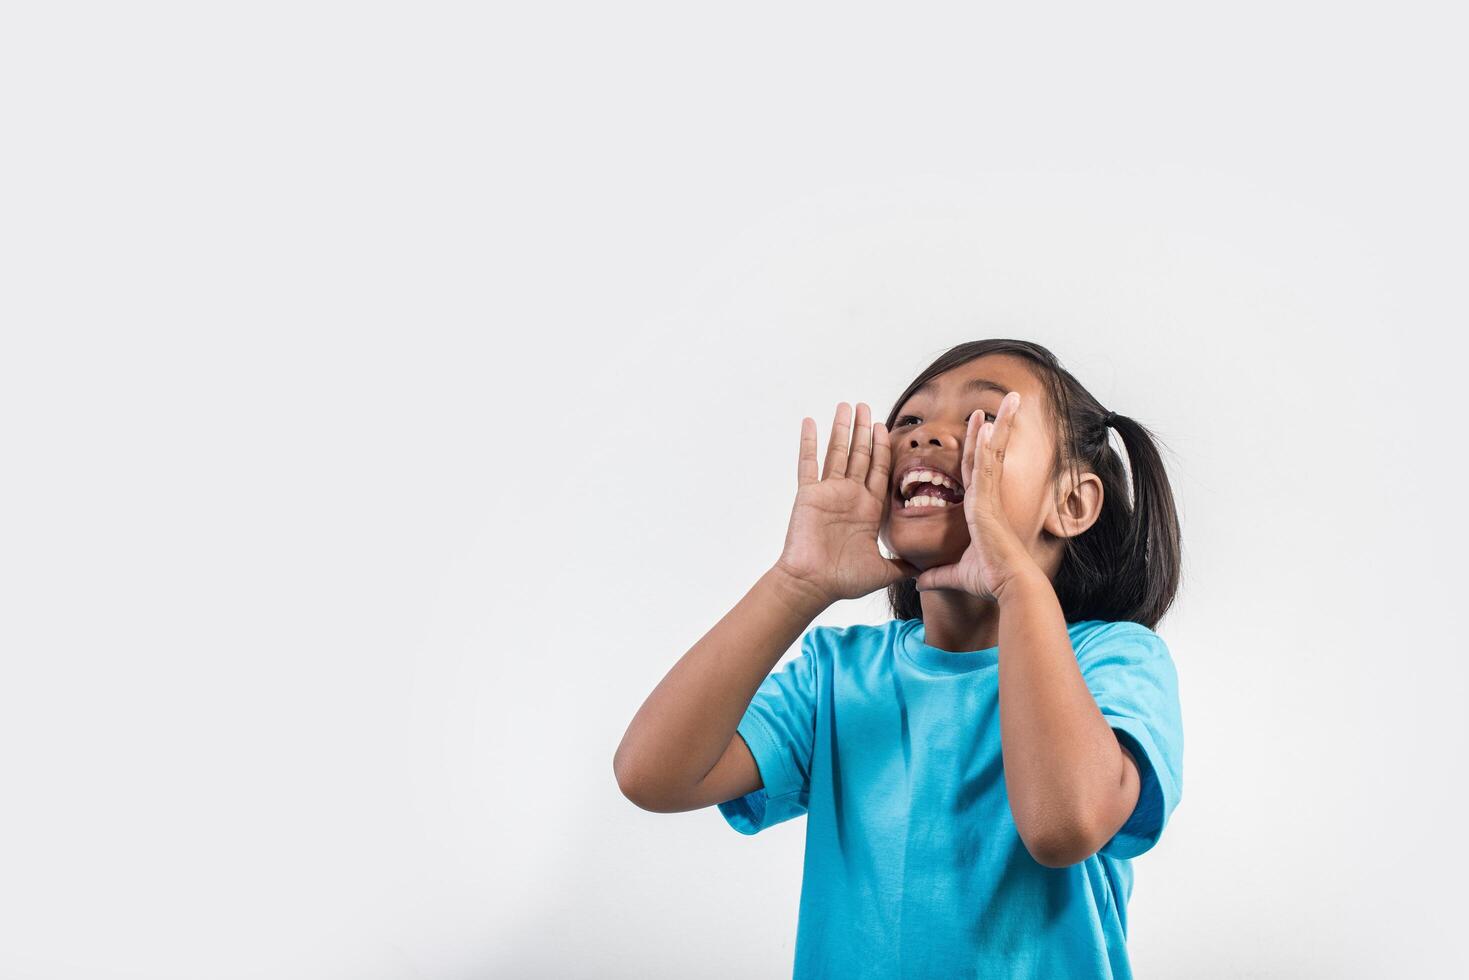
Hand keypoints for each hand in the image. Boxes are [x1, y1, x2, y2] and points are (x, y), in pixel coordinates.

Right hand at [774, 402, 919, 603]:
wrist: (813, 584)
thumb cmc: (844, 580)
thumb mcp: (883, 571)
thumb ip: (903, 565)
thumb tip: (927, 570)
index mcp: (868, 509)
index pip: (878, 470)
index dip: (882, 448)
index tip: (885, 426)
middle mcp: (849, 496)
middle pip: (859, 455)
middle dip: (864, 430)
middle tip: (866, 407)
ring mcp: (828, 492)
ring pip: (837, 452)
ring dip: (842, 429)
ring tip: (846, 406)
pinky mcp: (809, 494)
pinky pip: (808, 463)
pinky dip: (808, 442)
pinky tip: (810, 422)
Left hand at [914, 391, 1041, 601]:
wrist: (1008, 585)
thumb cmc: (989, 580)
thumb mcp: (954, 575)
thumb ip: (937, 575)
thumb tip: (920, 582)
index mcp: (979, 508)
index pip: (976, 469)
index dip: (977, 445)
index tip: (981, 424)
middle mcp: (986, 498)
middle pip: (989, 453)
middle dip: (996, 424)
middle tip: (1006, 400)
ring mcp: (988, 497)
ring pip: (993, 452)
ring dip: (1000, 424)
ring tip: (1010, 399)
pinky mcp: (987, 502)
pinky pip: (986, 467)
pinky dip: (987, 445)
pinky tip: (988, 423)